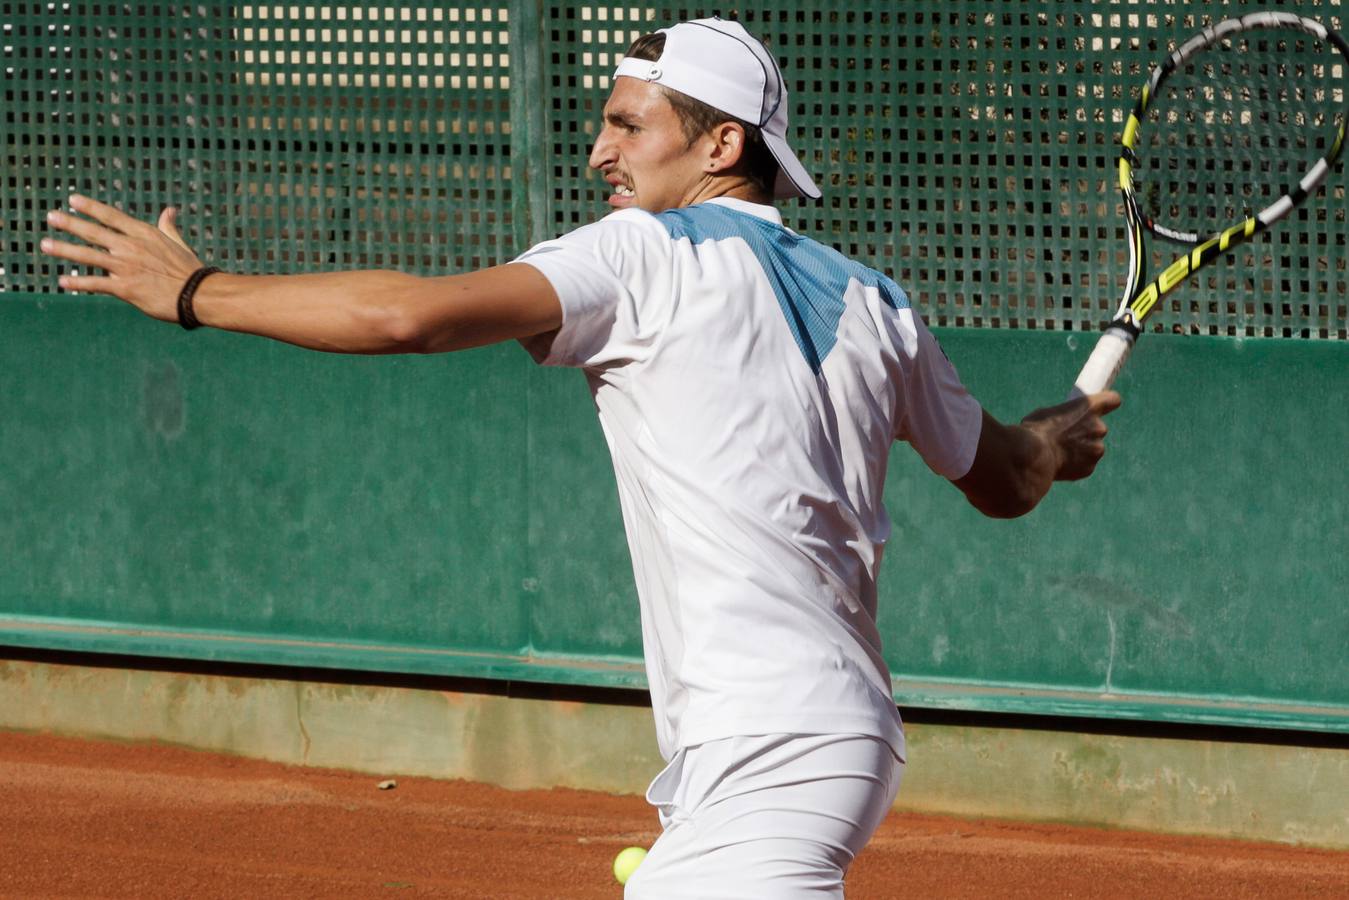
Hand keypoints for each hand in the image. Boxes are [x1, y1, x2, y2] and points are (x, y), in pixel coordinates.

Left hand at [39, 194, 204, 322]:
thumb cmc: (191, 270)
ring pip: (89, 256)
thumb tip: (169, 210)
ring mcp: (126, 267)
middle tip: (51, 217)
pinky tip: (63, 281)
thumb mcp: (179, 244)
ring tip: (45, 245)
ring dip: (65, 250)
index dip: (90, 207)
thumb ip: (168, 227)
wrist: (199, 294)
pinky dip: (78, 282)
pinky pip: (96, 283)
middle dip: (70, 224)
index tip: (72, 199)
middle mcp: (131, 247)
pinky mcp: (125, 288)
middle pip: (94, 233)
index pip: (112, 216)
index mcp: (144, 234)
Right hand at [1020, 390, 1121, 480]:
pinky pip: (1085, 464)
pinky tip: (1058, 464)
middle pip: (1098, 428)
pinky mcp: (1090, 467)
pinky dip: (1075, 465)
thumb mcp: (1045, 413)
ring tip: (1059, 453)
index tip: (1100, 408)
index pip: (1113, 399)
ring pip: (1092, 448)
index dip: (1107, 403)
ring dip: (1081, 450)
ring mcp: (1096, 448)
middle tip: (1067, 436)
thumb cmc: (1034, 431)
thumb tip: (1061, 423)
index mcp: (1089, 407)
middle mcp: (1099, 427)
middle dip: (1086, 432)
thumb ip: (1062, 416)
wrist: (1033, 458)